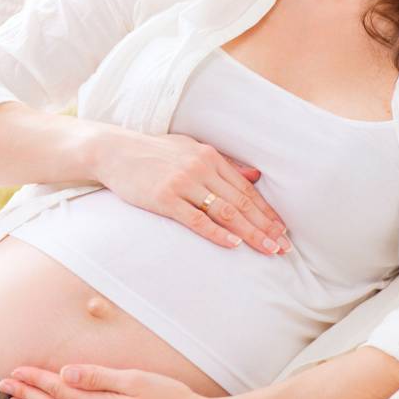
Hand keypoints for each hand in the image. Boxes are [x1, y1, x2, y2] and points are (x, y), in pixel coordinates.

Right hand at [89, 127, 291, 256]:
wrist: (115, 151)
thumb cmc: (155, 152)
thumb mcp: (191, 149)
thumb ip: (224, 164)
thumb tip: (255, 177)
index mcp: (210, 157)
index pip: (246, 189)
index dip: (266, 211)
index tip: (282, 228)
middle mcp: (200, 169)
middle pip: (240, 202)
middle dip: (265, 226)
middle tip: (283, 246)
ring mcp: (183, 183)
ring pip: (224, 212)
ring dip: (249, 233)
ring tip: (267, 249)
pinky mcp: (165, 198)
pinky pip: (196, 219)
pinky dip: (217, 233)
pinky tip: (234, 244)